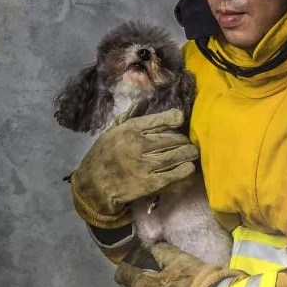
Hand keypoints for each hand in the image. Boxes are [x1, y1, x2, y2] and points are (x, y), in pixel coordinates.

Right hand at [70, 109, 197, 227]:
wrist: (93, 185)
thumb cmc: (103, 155)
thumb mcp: (112, 131)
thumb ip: (130, 116)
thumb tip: (144, 100)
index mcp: (129, 130)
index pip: (157, 120)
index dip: (173, 117)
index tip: (180, 118)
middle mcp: (138, 146)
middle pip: (171, 139)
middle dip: (182, 140)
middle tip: (187, 142)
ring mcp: (144, 165)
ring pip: (175, 155)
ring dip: (188, 153)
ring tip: (192, 152)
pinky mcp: (148, 184)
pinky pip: (172, 174)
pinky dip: (184, 170)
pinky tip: (189, 167)